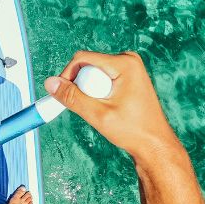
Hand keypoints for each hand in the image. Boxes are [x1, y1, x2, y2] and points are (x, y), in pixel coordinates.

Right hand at [44, 51, 181, 161]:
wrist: (154, 144)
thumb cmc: (132, 131)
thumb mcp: (98, 115)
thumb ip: (72, 98)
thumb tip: (50, 83)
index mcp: (125, 63)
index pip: (83, 58)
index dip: (67, 75)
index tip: (63, 96)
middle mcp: (128, 60)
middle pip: (88, 65)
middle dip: (81, 86)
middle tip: (90, 108)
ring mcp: (129, 68)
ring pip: (93, 73)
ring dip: (89, 91)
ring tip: (102, 110)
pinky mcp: (128, 77)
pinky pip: (102, 79)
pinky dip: (97, 93)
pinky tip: (108, 108)